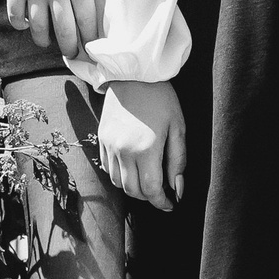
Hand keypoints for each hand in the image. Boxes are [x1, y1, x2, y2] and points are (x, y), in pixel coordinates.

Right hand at [0, 0, 94, 57]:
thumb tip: (88, 7)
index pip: (88, 18)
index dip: (90, 38)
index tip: (92, 49)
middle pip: (65, 30)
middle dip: (70, 48)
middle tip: (72, 55)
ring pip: (39, 28)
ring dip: (45, 40)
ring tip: (48, 42)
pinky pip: (16, 16)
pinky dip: (21, 24)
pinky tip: (26, 24)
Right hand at [98, 80, 185, 209]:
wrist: (133, 74)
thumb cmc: (161, 99)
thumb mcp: (178, 128)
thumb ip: (178, 161)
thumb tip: (177, 188)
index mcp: (146, 149)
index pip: (150, 190)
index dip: (161, 202)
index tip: (170, 205)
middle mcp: (123, 151)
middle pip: (132, 191)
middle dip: (148, 197)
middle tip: (161, 192)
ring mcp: (109, 146)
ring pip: (118, 182)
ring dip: (133, 188)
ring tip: (148, 180)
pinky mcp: (101, 139)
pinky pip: (108, 168)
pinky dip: (120, 175)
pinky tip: (133, 167)